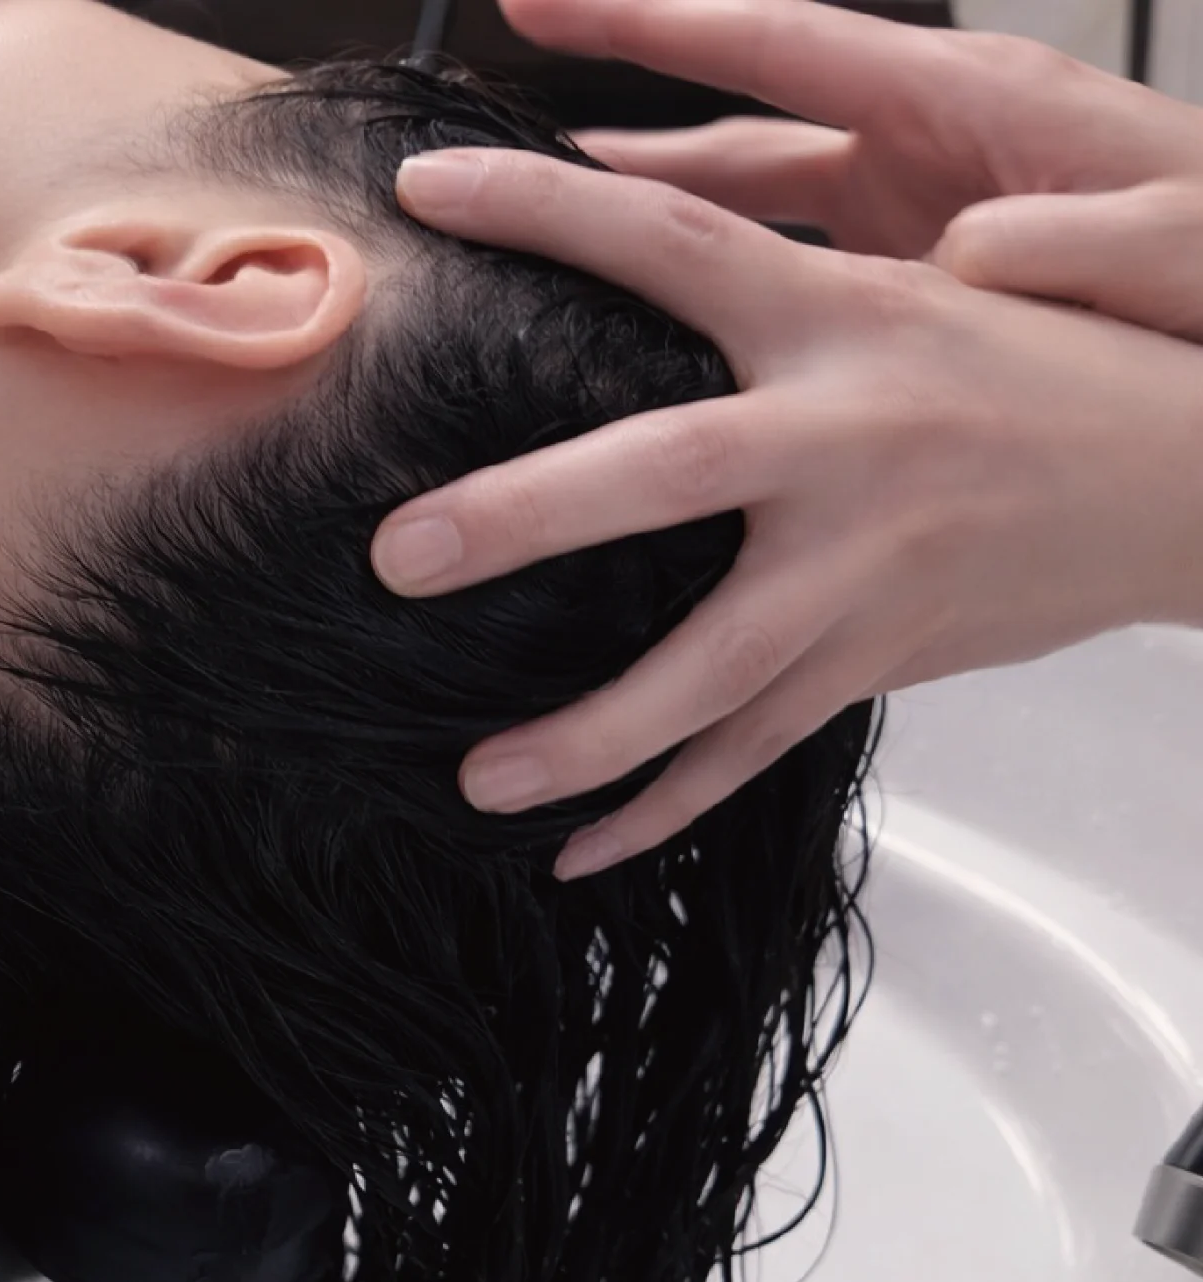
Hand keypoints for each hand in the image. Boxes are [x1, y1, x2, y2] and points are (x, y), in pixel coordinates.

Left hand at [373, 150, 1202, 877]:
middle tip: (401, 556)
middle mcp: (847, 441)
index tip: (426, 188)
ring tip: (476, 778)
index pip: (672, 238)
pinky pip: (757, 753)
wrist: (1187, 473)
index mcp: (839, 317)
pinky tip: (579, 849)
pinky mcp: (882, 660)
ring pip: (713, 667)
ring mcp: (867, 567)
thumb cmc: (1028, 369)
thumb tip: (600, 259)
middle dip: (529, 516)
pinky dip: (665, 809)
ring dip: (589, 735)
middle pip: (667, 472)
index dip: (544, 205)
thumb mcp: (904, 290)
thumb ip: (768, 287)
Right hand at [512, 0, 1202, 337]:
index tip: (540, 1)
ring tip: (537, 237)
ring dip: (647, 221)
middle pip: (732, 127)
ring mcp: (919, 220)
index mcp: (973, 107)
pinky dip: (717, 304)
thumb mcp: (1182, 250)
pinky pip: (790, 288)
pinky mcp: (927, 295)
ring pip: (747, 214)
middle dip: (612, 119)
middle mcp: (929, 151)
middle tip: (492, 132)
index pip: (775, 42)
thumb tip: (970, 253)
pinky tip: (652, 342)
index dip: (649, 19)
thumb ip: (1084, 238)